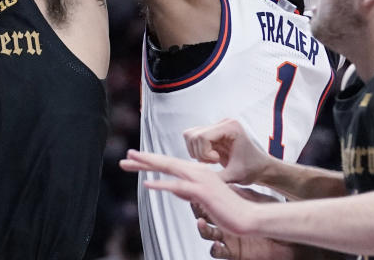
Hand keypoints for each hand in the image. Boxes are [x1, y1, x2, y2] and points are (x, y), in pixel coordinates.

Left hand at [120, 149, 258, 236]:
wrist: (247, 217)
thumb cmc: (227, 209)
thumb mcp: (203, 199)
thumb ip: (189, 192)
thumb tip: (177, 190)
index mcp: (197, 172)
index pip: (170, 164)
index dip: (152, 161)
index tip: (135, 160)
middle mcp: (198, 171)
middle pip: (166, 162)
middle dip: (144, 159)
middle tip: (126, 156)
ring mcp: (200, 180)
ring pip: (170, 168)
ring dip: (148, 164)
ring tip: (131, 161)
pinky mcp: (202, 192)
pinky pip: (178, 187)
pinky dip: (162, 185)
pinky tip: (147, 184)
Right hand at [183, 119, 272, 184]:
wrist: (260, 168)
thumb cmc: (252, 170)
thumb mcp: (234, 176)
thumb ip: (215, 179)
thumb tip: (198, 185)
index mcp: (231, 127)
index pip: (202, 136)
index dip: (204, 152)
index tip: (217, 161)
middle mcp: (223, 123)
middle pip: (193, 135)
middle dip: (200, 153)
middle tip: (215, 162)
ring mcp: (217, 127)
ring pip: (190, 136)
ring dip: (198, 153)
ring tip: (213, 160)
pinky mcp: (213, 133)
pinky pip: (193, 139)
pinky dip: (198, 152)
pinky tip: (212, 158)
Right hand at [194, 189, 299, 259]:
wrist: (288, 238)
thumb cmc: (274, 218)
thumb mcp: (255, 199)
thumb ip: (239, 193)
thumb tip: (225, 182)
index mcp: (229, 211)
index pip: (210, 204)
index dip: (202, 198)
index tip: (196, 190)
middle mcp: (226, 225)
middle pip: (204, 218)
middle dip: (198, 212)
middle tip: (195, 205)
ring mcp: (229, 239)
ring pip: (208, 235)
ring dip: (202, 229)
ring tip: (202, 223)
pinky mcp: (234, 253)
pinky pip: (218, 252)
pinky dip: (215, 248)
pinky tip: (217, 243)